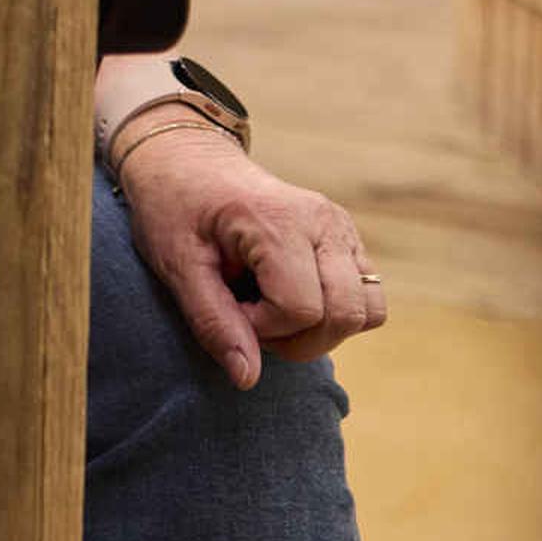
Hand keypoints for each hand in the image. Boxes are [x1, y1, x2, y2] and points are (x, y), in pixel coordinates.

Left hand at [112, 130, 386, 386]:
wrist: (186, 160)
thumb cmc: (174, 208)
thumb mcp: (177, 265)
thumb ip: (213, 322)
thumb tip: (247, 380)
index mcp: (280, 220)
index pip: (301, 309)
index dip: (262, 327)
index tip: (226, 305)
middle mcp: (325, 222)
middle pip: (345, 315)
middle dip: (297, 338)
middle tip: (248, 314)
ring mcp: (343, 229)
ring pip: (366, 312)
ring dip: (322, 329)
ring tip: (270, 308)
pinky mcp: (349, 241)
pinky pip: (367, 298)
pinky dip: (334, 313)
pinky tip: (288, 296)